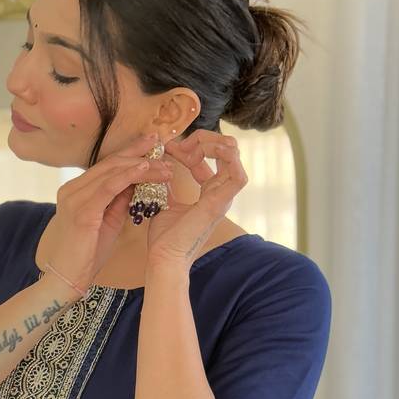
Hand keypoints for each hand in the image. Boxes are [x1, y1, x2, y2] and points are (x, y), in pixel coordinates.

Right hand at [46, 132, 172, 291]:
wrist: (67, 279)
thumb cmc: (86, 255)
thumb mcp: (107, 221)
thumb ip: (118, 200)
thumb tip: (137, 183)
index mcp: (76, 190)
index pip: (106, 165)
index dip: (130, 153)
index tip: (151, 144)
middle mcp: (72, 189)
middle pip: (110, 163)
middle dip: (138, 153)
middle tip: (161, 145)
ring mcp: (74, 198)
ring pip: (112, 172)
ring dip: (141, 166)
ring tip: (163, 165)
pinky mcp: (81, 211)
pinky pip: (108, 187)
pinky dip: (128, 176)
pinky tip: (145, 169)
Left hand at [144, 130, 248, 273]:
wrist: (164, 258)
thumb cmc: (164, 238)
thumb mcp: (163, 202)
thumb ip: (166, 185)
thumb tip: (160, 168)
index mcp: (210, 194)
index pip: (209, 160)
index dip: (192, 147)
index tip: (168, 147)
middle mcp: (221, 194)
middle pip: (227, 153)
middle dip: (205, 140)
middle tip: (180, 144)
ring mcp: (223, 199)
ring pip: (234, 158)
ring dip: (215, 144)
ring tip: (191, 144)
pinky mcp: (220, 204)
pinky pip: (238, 176)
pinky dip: (228, 158)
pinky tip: (209, 150)